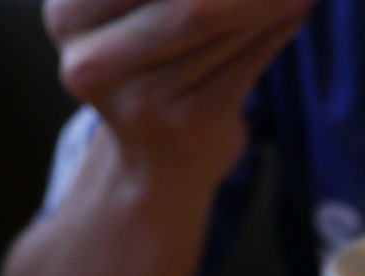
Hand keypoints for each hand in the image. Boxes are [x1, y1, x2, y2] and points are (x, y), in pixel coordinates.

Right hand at [43, 0, 313, 178]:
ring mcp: (143, 99)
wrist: (155, 170)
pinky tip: (297, 1)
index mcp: (67, 17)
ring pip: (219, 16)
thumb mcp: (130, 15)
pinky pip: (249, 56)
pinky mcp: (194, 123)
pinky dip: (279, 22)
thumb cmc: (150, 71)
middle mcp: (92, 61)